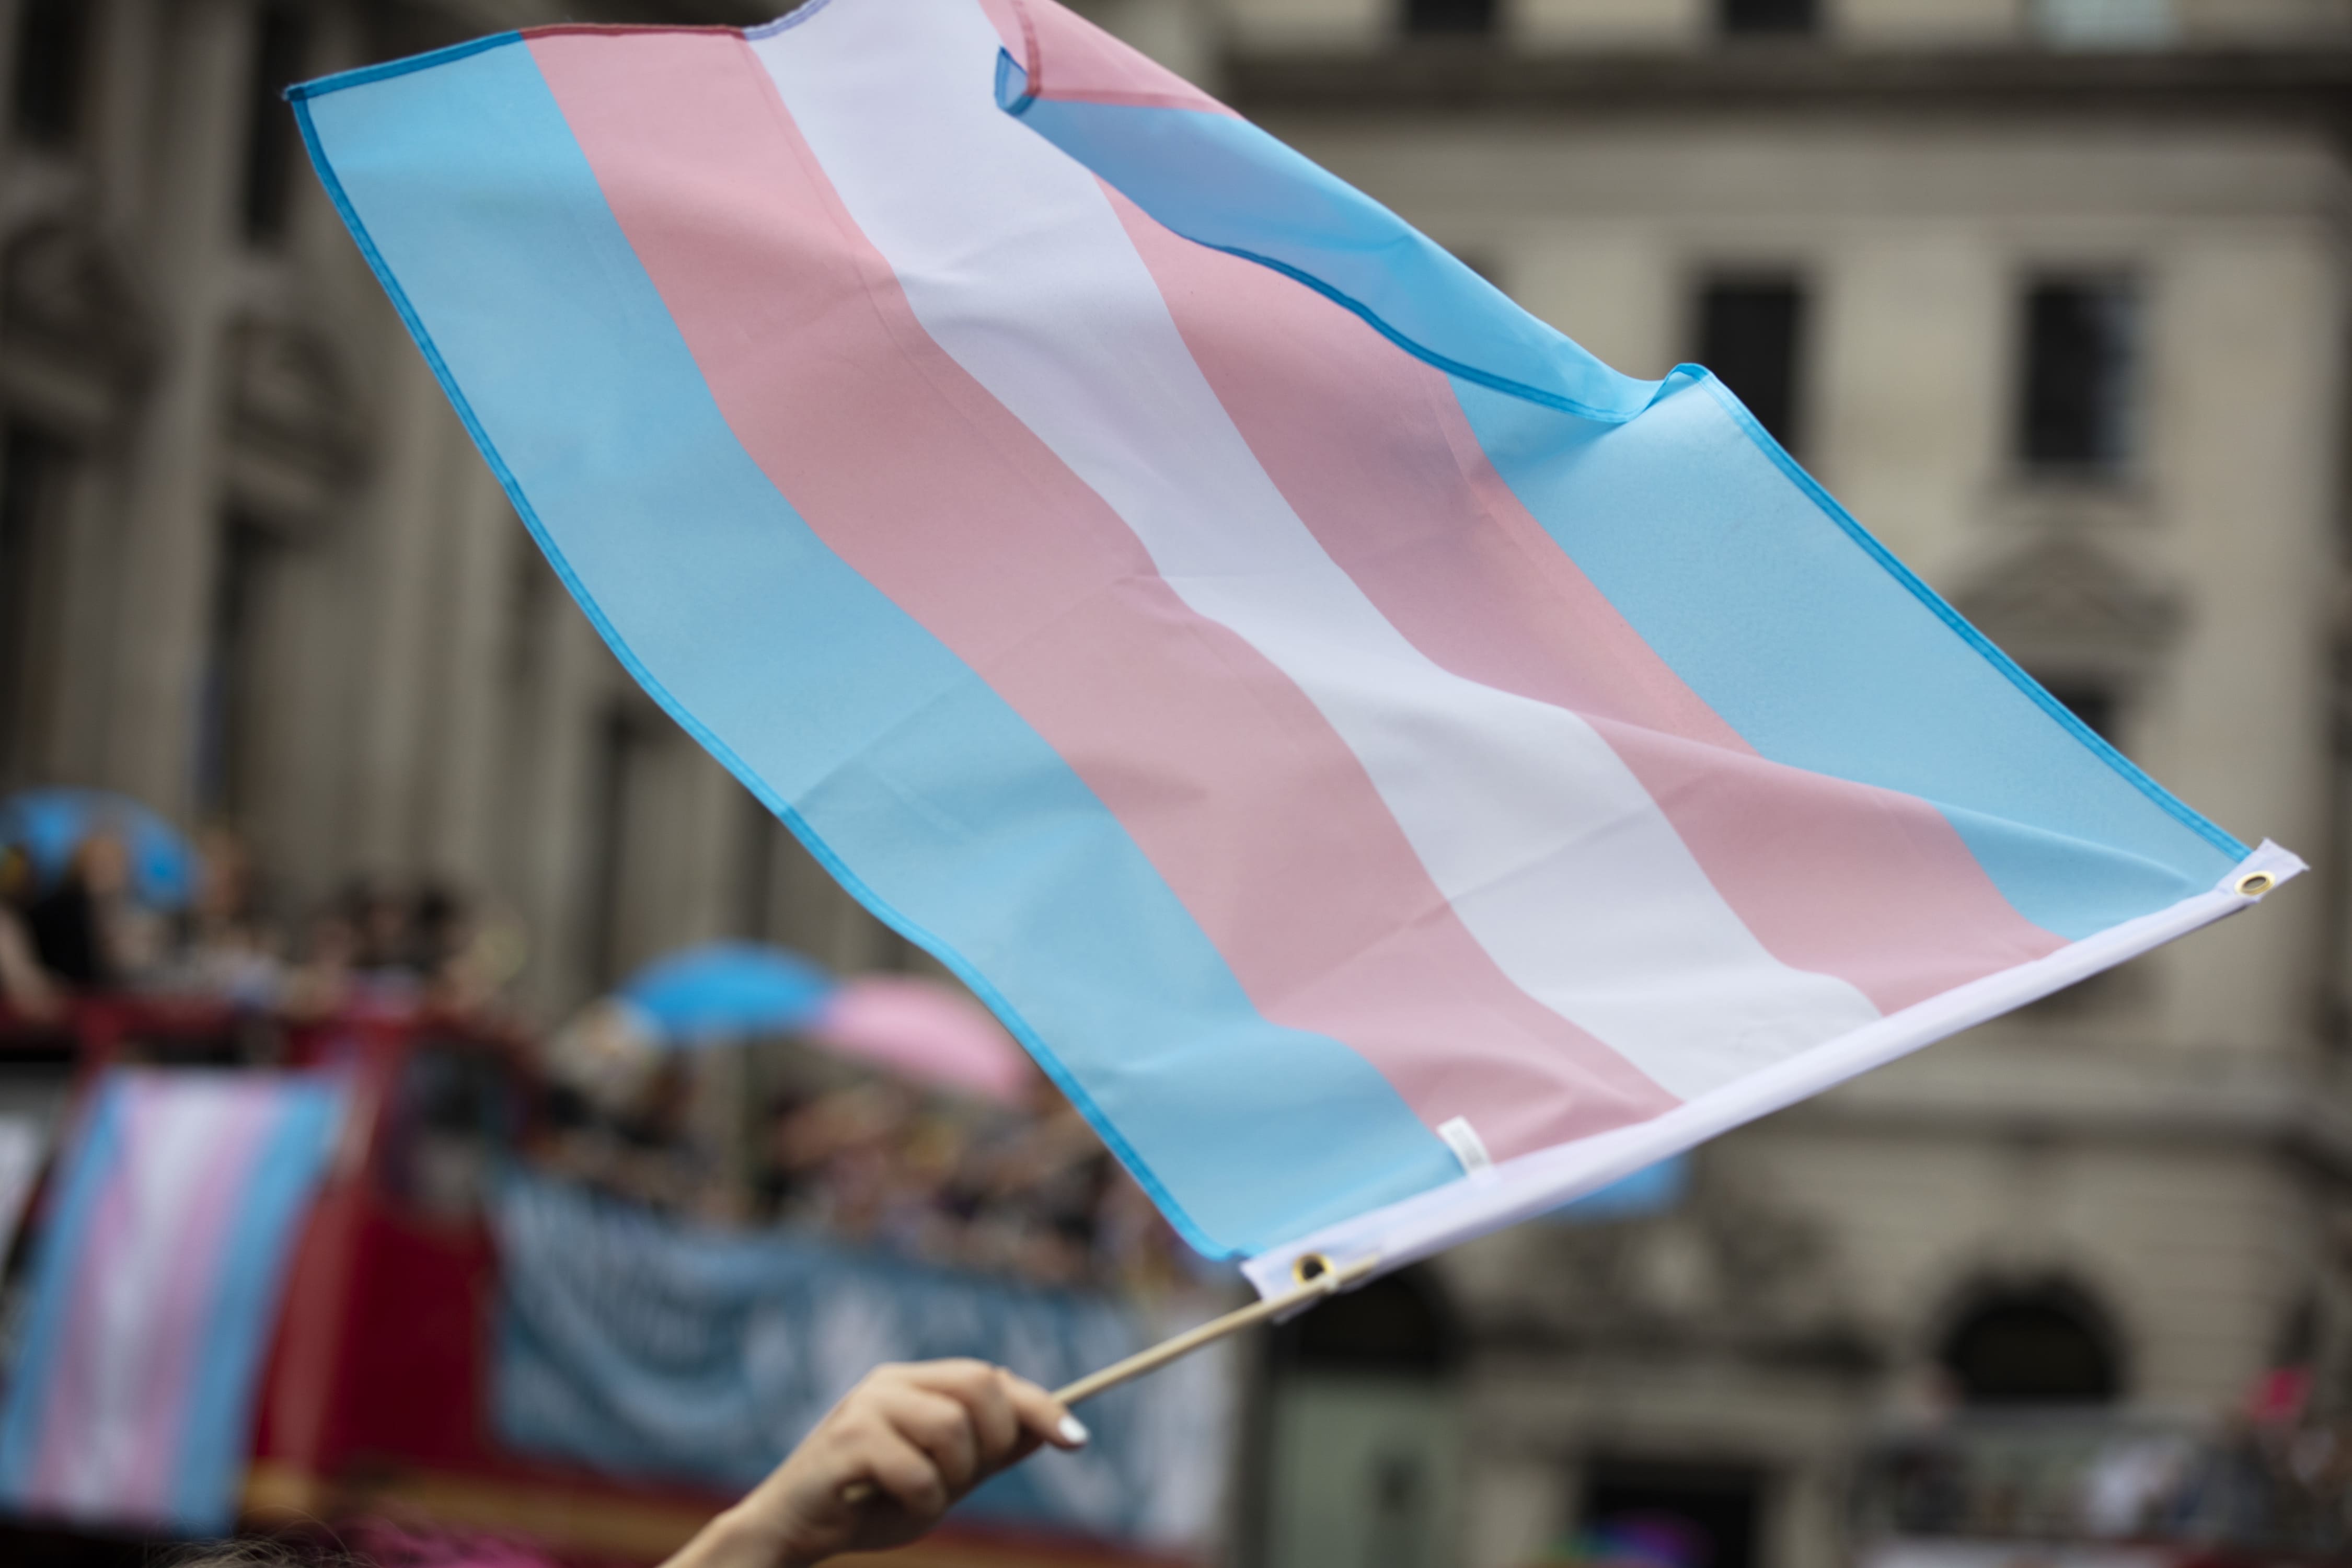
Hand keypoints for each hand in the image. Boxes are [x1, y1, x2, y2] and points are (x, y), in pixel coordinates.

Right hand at [666, 1360, 1089, 1567]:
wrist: (791, 1532)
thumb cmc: (867, 1505)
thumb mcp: (940, 1480)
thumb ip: (986, 1454)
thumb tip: (1049, 1429)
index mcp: (914, 1382)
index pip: (992, 1378)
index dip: (1041, 1406)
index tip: (1078, 1440)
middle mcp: (892, 1382)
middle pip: (981, 1385)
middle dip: (996, 1439)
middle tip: (970, 1479)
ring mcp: (866, 1406)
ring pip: (952, 1428)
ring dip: (953, 1478)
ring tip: (921, 1498)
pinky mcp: (847, 1441)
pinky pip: (917, 1471)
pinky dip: (921, 1501)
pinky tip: (892, 1507)